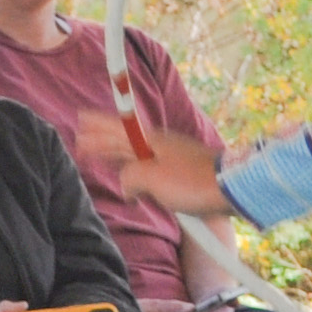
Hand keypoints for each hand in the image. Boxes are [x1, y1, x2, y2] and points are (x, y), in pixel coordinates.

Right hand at [74, 112, 230, 215]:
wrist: (231, 188)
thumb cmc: (192, 182)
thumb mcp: (151, 179)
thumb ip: (130, 178)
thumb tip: (128, 187)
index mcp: (149, 140)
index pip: (115, 129)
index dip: (96, 129)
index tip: (80, 122)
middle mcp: (159, 144)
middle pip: (123, 139)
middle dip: (101, 139)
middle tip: (81, 137)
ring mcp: (172, 156)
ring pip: (135, 152)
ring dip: (117, 153)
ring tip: (102, 156)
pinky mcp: (182, 170)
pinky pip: (149, 166)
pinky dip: (135, 168)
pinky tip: (133, 177)